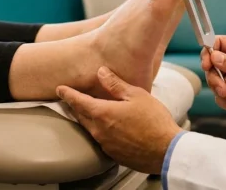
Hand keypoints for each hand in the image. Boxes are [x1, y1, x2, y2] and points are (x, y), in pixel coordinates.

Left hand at [56, 67, 182, 173]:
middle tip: (71, 98)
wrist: (166, 151)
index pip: (78, 101)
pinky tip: (110, 127)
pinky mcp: (113, 154)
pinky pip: (101, 139)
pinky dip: (101, 130)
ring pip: (91, 128)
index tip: (59, 89)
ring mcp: (105, 144)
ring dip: (88, 119)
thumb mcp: (136, 95)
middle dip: (75, 106)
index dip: (68, 94)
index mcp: (103, 114)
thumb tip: (101, 72)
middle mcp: (99, 131)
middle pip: (81, 116)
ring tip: (91, 111)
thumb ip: (116, 84)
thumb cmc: (154, 121)